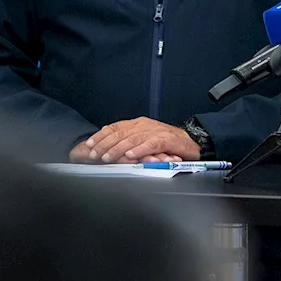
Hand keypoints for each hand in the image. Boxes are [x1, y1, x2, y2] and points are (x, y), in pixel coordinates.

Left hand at [85, 117, 201, 162]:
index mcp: (138, 123)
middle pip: (121, 133)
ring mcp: (156, 132)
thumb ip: (129, 140)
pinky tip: (130, 155)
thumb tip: (108, 146)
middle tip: (94, 154)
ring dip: (118, 148)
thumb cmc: (167, 142)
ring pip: (133, 139)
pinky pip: (151, 144)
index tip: (89, 145)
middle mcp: (145, 125)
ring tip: (108, 157)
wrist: (192, 141)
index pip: (115, 127)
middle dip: (105, 144)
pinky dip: (139, 150)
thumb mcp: (145, 139)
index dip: (101, 136)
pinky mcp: (167, 140)